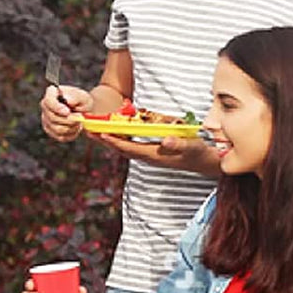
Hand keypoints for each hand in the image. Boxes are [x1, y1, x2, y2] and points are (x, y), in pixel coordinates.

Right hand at [41, 84, 89, 141]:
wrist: (84, 111)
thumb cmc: (82, 101)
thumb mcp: (82, 96)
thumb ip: (75, 97)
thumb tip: (68, 100)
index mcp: (51, 93)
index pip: (48, 101)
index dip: (57, 108)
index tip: (68, 112)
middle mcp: (45, 106)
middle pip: (52, 117)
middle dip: (69, 119)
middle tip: (80, 116)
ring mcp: (46, 119)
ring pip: (57, 129)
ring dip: (72, 127)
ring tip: (79, 121)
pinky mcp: (51, 131)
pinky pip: (61, 137)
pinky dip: (71, 133)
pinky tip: (75, 127)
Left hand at [92, 132, 219, 174]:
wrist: (205, 162)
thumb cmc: (199, 152)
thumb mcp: (191, 146)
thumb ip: (179, 144)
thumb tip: (165, 141)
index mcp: (154, 155)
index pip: (129, 147)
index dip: (114, 140)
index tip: (100, 133)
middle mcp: (147, 156)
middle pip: (120, 148)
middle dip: (103, 140)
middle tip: (87, 130)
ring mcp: (148, 155)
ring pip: (123, 148)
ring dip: (108, 140)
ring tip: (94, 131)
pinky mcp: (151, 153)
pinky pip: (130, 146)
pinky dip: (119, 140)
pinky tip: (113, 133)